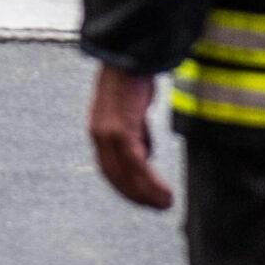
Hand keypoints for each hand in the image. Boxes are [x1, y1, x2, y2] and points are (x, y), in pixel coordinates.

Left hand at [88, 64, 173, 209]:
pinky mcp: (121, 129)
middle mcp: (99, 135)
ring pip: (126, 175)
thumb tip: (145, 155)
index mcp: (99, 132)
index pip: (110, 169)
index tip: (142, 199)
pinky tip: (163, 190)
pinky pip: (136, 164)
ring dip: (146, 194)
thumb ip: (136, 133)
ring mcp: (108, 133)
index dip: (126, 187)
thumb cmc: (132, 80)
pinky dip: (150, 182)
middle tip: (157, 207)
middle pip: (116, 177)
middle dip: (137, 196)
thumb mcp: (132, 111)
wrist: (129, 56)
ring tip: (164, 204)